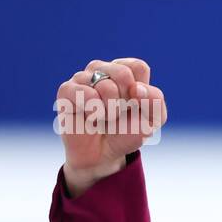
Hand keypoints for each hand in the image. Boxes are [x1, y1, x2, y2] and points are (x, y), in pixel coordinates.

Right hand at [55, 57, 166, 195]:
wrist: (102, 154)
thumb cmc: (126, 133)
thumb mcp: (151, 121)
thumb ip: (155, 100)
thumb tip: (137, 87)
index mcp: (125, 73)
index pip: (137, 67)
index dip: (141, 92)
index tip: (136, 105)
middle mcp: (103, 70)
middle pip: (123, 73)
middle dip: (127, 101)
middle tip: (119, 113)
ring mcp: (83, 78)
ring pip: (105, 84)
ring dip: (111, 109)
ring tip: (105, 117)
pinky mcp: (67, 90)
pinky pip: (84, 93)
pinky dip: (94, 111)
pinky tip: (92, 118)